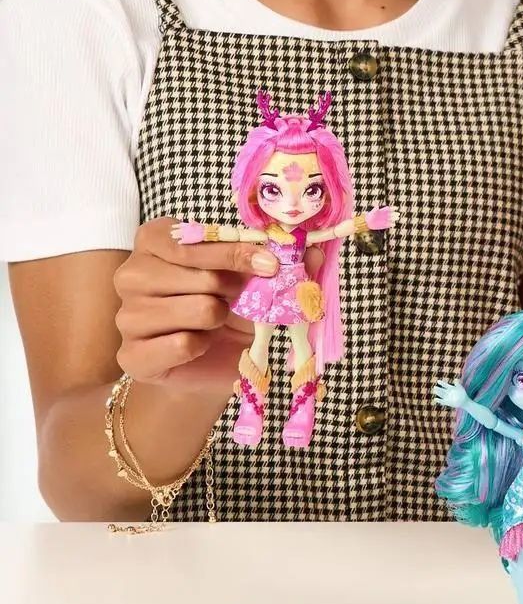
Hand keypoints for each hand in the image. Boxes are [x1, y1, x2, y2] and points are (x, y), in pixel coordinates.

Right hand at [115, 218, 285, 386]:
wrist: (209, 364)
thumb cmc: (228, 310)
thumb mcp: (255, 279)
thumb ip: (283, 259)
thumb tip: (315, 250)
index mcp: (156, 240)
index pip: (194, 239)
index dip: (236, 253)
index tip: (272, 264)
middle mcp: (132, 273)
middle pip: (201, 275)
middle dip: (233, 291)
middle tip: (236, 301)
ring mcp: (126, 315)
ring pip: (198, 309)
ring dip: (219, 319)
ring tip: (213, 323)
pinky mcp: (131, 354)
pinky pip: (182, 344)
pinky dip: (202, 346)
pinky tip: (198, 344)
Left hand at [366, 206, 397, 230]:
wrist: (368, 222)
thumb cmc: (370, 216)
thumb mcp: (373, 212)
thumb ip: (375, 209)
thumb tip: (377, 206)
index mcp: (383, 211)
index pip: (389, 209)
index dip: (393, 208)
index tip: (396, 208)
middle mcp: (385, 215)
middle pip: (392, 214)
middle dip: (395, 214)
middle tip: (398, 214)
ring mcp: (385, 220)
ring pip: (392, 219)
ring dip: (394, 219)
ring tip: (397, 218)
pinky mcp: (385, 225)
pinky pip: (389, 225)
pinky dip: (392, 224)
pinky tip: (393, 224)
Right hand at [433, 380, 465, 409]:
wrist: (464, 401)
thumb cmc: (462, 394)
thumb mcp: (460, 388)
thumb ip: (457, 384)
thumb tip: (455, 380)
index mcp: (450, 388)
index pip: (445, 385)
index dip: (442, 383)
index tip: (438, 381)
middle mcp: (448, 392)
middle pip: (442, 390)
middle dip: (438, 388)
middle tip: (435, 387)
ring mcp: (447, 397)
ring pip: (441, 395)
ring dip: (438, 393)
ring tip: (435, 391)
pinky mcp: (447, 402)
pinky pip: (442, 401)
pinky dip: (439, 400)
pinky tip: (435, 399)